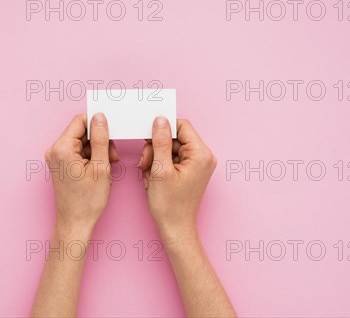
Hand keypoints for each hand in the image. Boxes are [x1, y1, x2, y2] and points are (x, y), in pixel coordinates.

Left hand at [44, 113, 118, 233]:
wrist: (75, 223)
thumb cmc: (87, 201)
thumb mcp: (101, 167)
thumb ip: (101, 139)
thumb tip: (100, 117)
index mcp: (62, 148)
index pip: (80, 121)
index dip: (98, 125)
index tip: (111, 133)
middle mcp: (55, 150)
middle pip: (81, 132)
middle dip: (100, 141)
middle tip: (112, 156)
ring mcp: (56, 158)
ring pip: (82, 142)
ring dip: (97, 150)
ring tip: (107, 166)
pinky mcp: (60, 165)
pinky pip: (78, 152)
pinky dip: (91, 157)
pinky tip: (100, 170)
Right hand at [139, 117, 216, 243]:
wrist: (175, 229)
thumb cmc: (170, 205)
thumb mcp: (160, 169)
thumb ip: (159, 142)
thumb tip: (160, 120)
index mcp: (201, 154)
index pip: (182, 126)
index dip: (163, 129)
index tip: (149, 138)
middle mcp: (203, 157)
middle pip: (175, 138)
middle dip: (156, 148)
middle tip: (146, 163)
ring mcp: (197, 165)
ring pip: (170, 148)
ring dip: (155, 158)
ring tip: (149, 174)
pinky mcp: (190, 171)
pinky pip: (172, 159)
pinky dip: (160, 166)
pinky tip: (153, 178)